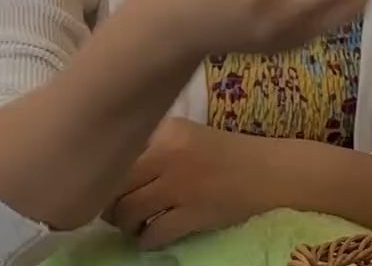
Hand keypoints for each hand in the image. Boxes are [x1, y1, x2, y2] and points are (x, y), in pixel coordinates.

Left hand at [105, 118, 277, 248]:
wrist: (268, 171)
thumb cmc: (223, 152)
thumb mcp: (185, 135)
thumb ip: (150, 144)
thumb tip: (107, 169)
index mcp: (166, 130)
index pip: (116, 153)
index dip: (104, 172)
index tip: (105, 182)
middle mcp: (169, 153)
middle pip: (115, 184)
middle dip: (110, 202)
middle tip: (116, 208)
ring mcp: (181, 185)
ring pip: (128, 212)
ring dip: (125, 224)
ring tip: (135, 223)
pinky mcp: (193, 214)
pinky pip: (153, 234)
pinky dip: (146, 240)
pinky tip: (152, 236)